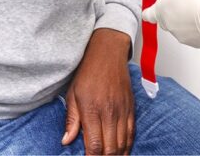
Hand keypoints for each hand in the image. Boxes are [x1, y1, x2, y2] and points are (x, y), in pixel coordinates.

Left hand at [64, 29, 133, 154]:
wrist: (108, 54)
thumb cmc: (88, 72)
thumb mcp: (72, 95)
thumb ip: (71, 120)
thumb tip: (66, 141)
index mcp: (92, 111)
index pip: (94, 145)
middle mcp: (110, 113)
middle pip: (111, 148)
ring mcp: (123, 111)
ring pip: (123, 143)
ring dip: (118, 155)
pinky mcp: (131, 107)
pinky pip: (132, 132)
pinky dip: (128, 145)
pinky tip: (122, 151)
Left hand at [142, 0, 199, 59]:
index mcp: (161, 11)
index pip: (147, 14)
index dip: (149, 9)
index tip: (151, 7)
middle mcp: (170, 26)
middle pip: (165, 19)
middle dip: (172, 11)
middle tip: (183, 0)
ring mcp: (184, 36)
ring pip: (181, 27)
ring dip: (187, 19)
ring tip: (199, 5)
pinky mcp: (199, 42)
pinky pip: (196, 34)